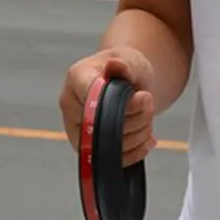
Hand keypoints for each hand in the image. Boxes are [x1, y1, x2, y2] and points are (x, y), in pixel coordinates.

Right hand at [59, 46, 156, 166]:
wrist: (127, 85)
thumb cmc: (125, 70)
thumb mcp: (130, 59)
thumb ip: (125, 64)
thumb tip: (115, 65)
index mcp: (76, 80)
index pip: (93, 98)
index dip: (123, 104)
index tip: (142, 97)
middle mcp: (72, 107)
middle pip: (105, 126)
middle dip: (137, 117)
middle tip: (148, 102)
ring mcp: (78, 132)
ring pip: (113, 146)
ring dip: (140, 134)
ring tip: (147, 117)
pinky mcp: (90, 151)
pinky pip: (115, 160)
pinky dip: (137, 151)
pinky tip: (147, 138)